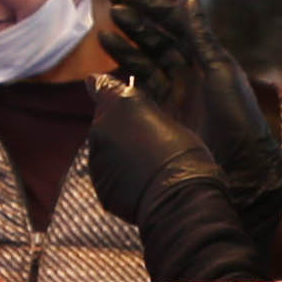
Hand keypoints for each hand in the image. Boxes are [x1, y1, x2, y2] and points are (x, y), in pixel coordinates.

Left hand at [86, 93, 267, 281]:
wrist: (180, 198)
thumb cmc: (187, 156)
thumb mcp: (169, 123)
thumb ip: (144, 116)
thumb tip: (135, 120)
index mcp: (123, 103)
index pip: (101, 87)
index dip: (100, 86)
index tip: (94, 83)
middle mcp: (102, 125)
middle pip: (106, 123)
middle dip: (122, 131)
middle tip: (151, 145)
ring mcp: (98, 157)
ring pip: (107, 152)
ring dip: (122, 157)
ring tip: (151, 170)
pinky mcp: (100, 183)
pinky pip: (111, 177)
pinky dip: (122, 180)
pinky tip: (145, 187)